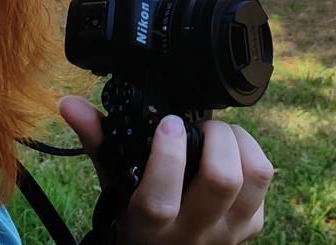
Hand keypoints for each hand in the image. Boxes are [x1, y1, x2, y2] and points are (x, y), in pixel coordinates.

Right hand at [59, 96, 273, 244]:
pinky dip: (252, 156)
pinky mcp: (252, 227)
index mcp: (150, 225)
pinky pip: (265, 186)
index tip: (167, 125)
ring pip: (253, 179)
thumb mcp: (113, 186)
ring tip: (219, 135)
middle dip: (215, 137)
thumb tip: (69, 103)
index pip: (161, 200)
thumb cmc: (137, 218)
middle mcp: (193, 232)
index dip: (168, 158)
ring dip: (240, 144)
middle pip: (221, 181)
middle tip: (200, 125)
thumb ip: (96, 141)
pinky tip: (232, 152)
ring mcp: (228, 232)